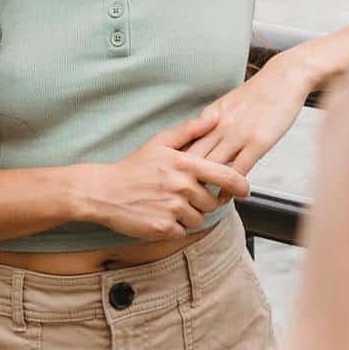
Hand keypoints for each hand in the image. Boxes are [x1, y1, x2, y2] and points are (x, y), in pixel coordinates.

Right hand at [79, 113, 251, 240]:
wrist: (103, 191)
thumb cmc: (134, 166)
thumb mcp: (160, 142)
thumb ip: (190, 130)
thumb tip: (215, 117)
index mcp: (185, 164)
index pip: (226, 176)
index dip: (240, 184)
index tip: (245, 189)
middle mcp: (182, 186)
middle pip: (212, 202)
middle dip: (204, 201)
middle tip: (187, 196)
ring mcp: (172, 208)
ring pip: (198, 219)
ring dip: (190, 215)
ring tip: (170, 204)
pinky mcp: (163, 228)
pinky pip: (182, 231)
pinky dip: (175, 227)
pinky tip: (161, 215)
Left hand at [183, 58, 310, 199]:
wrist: (285, 78)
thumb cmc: (259, 92)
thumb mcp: (229, 103)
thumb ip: (213, 122)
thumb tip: (200, 140)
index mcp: (210, 115)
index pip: (184, 143)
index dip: (174, 163)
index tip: (168, 178)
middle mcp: (220, 125)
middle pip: (193, 157)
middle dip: (182, 178)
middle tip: (175, 197)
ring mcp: (238, 134)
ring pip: (212, 166)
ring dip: (204, 187)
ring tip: (197, 203)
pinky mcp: (258, 142)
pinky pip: (238, 170)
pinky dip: (228, 187)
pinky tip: (224, 197)